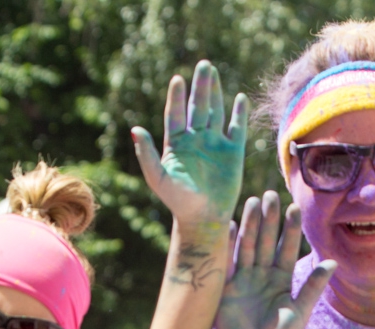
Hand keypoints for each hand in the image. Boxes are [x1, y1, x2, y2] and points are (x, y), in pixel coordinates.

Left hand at [130, 60, 248, 228]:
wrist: (204, 218)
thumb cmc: (178, 201)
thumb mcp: (158, 178)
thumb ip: (147, 154)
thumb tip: (135, 129)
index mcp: (176, 143)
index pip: (176, 114)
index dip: (177, 97)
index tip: (178, 80)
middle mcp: (195, 139)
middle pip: (198, 106)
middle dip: (200, 86)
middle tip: (203, 65)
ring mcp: (214, 143)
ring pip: (215, 111)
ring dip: (215, 92)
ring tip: (214, 72)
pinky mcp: (232, 152)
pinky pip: (236, 128)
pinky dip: (238, 113)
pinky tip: (239, 98)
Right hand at [214, 191, 335, 328]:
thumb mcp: (299, 313)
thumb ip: (312, 287)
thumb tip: (334, 262)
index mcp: (282, 280)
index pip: (287, 248)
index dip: (290, 229)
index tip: (294, 207)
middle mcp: (262, 276)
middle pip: (267, 241)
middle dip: (270, 219)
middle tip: (272, 194)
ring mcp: (243, 280)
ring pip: (248, 246)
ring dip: (251, 225)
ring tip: (254, 201)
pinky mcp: (225, 288)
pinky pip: (227, 262)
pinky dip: (228, 244)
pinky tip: (230, 225)